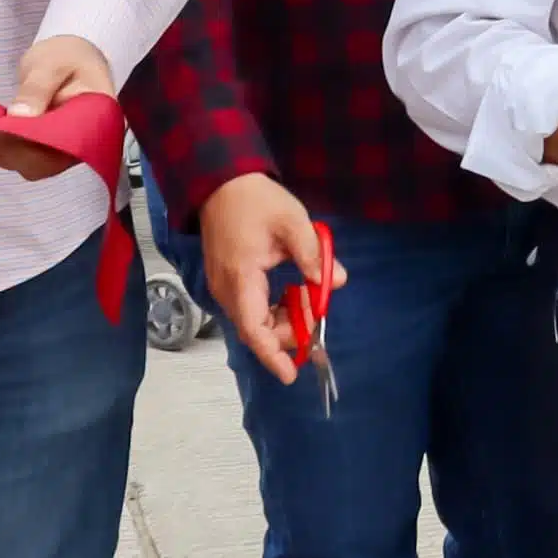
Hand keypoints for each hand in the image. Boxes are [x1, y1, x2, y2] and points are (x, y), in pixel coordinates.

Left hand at [0, 34, 111, 180]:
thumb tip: (19, 117)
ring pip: (31, 165)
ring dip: (3, 154)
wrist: (70, 56)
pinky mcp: (47, 148)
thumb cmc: (67, 55)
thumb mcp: (51, 63)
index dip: (35, 143)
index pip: (67, 145)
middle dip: (14, 151)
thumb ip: (37, 88)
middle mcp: (85, 142)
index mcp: (97, 120)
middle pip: (47, 163)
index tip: (6, 126)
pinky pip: (22, 159)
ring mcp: (65, 148)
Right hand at [195, 170, 341, 383]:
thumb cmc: (257, 200)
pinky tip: (292, 294)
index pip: (255, 329)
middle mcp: (226, 289)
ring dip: (282, 320)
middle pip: (257, 329)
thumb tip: (336, 282)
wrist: (221, 183)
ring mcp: (223, 286)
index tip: (290, 374)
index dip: (272, 354)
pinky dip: (272, 310)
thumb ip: (313, 254)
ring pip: (253, 320)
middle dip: (288, 332)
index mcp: (242, 278)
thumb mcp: (293, 221)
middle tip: (316, 314)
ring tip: (308, 299)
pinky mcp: (226, 281)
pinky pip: (249, 308)